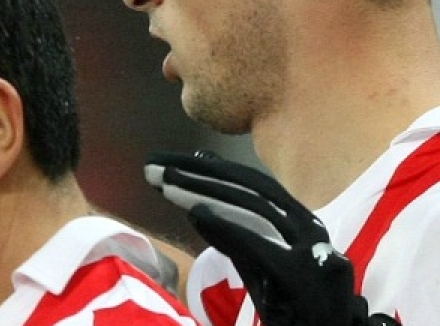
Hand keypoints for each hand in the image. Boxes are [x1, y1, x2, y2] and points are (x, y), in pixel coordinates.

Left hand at [144, 150, 397, 325]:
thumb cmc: (289, 303)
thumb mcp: (255, 257)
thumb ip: (231, 221)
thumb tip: (199, 182)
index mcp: (298, 220)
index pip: (249, 183)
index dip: (206, 169)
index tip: (164, 161)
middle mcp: (309, 229)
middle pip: (249, 189)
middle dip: (198, 174)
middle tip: (153, 166)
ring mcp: (311, 252)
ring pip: (252, 209)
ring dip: (204, 193)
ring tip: (164, 183)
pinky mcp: (303, 277)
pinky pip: (260, 245)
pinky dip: (228, 227)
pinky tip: (196, 214)